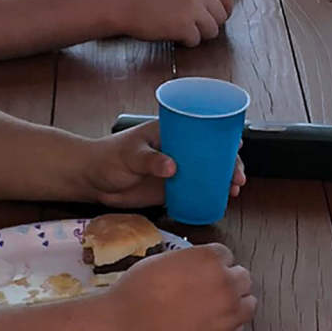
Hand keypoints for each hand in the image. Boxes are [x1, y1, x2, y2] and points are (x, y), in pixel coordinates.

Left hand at [81, 120, 247, 208]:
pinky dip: (209, 195)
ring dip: (223, 180)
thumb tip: (173, 167)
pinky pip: (195, 190)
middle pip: (211, 153)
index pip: (202, 129)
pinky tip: (220, 201)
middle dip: (229, 163)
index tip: (236, 146)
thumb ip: (150, 160)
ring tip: (234, 191)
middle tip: (238, 178)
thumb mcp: (130, 155)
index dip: (222, 136)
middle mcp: (178, 149)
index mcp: (171, 132)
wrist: (93, 180)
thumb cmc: (108, 158)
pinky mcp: (170, 188)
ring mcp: (176, 169)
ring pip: (207, 173)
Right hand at [105, 0, 233, 45]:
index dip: (222, 11)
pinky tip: (171, 34)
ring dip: (198, 34)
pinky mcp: (184, 26)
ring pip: (212, 30)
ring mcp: (193, 8)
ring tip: (179, 30)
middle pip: (221, 16)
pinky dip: (185, 42)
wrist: (121, 3)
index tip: (214, 19)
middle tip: (192, 28)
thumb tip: (210, 9)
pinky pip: (196, 41)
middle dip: (210, 25)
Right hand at [107, 243, 256, 330]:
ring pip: (249, 304)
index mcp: (211, 258)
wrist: (128, 324)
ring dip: (236, 303)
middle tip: (211, 290)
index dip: (214, 264)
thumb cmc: (138, 288)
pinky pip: (238, 330)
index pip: (226, 255)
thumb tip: (196, 268)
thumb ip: (190, 261)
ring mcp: (228, 312)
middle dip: (229, 281)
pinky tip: (210, 326)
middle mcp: (226, 282)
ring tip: (216, 308)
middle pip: (243, 277)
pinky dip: (228, 327)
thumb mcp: (165, 260)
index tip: (204, 272)